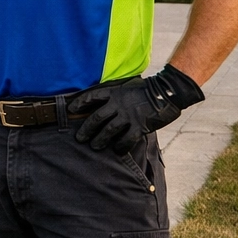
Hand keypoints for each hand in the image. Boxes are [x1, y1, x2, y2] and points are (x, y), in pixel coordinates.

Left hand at [71, 65, 203, 153]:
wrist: (167, 91)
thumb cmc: (146, 89)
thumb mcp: (127, 87)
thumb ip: (115, 95)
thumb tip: (104, 104)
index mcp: (114, 92)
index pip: (91, 97)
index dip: (80, 103)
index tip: (70, 110)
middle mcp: (118, 104)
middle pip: (97, 118)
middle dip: (86, 129)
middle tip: (79, 138)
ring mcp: (129, 115)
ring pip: (109, 130)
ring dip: (100, 139)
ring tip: (94, 146)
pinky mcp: (140, 125)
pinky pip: (127, 139)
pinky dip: (121, 146)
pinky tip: (117, 151)